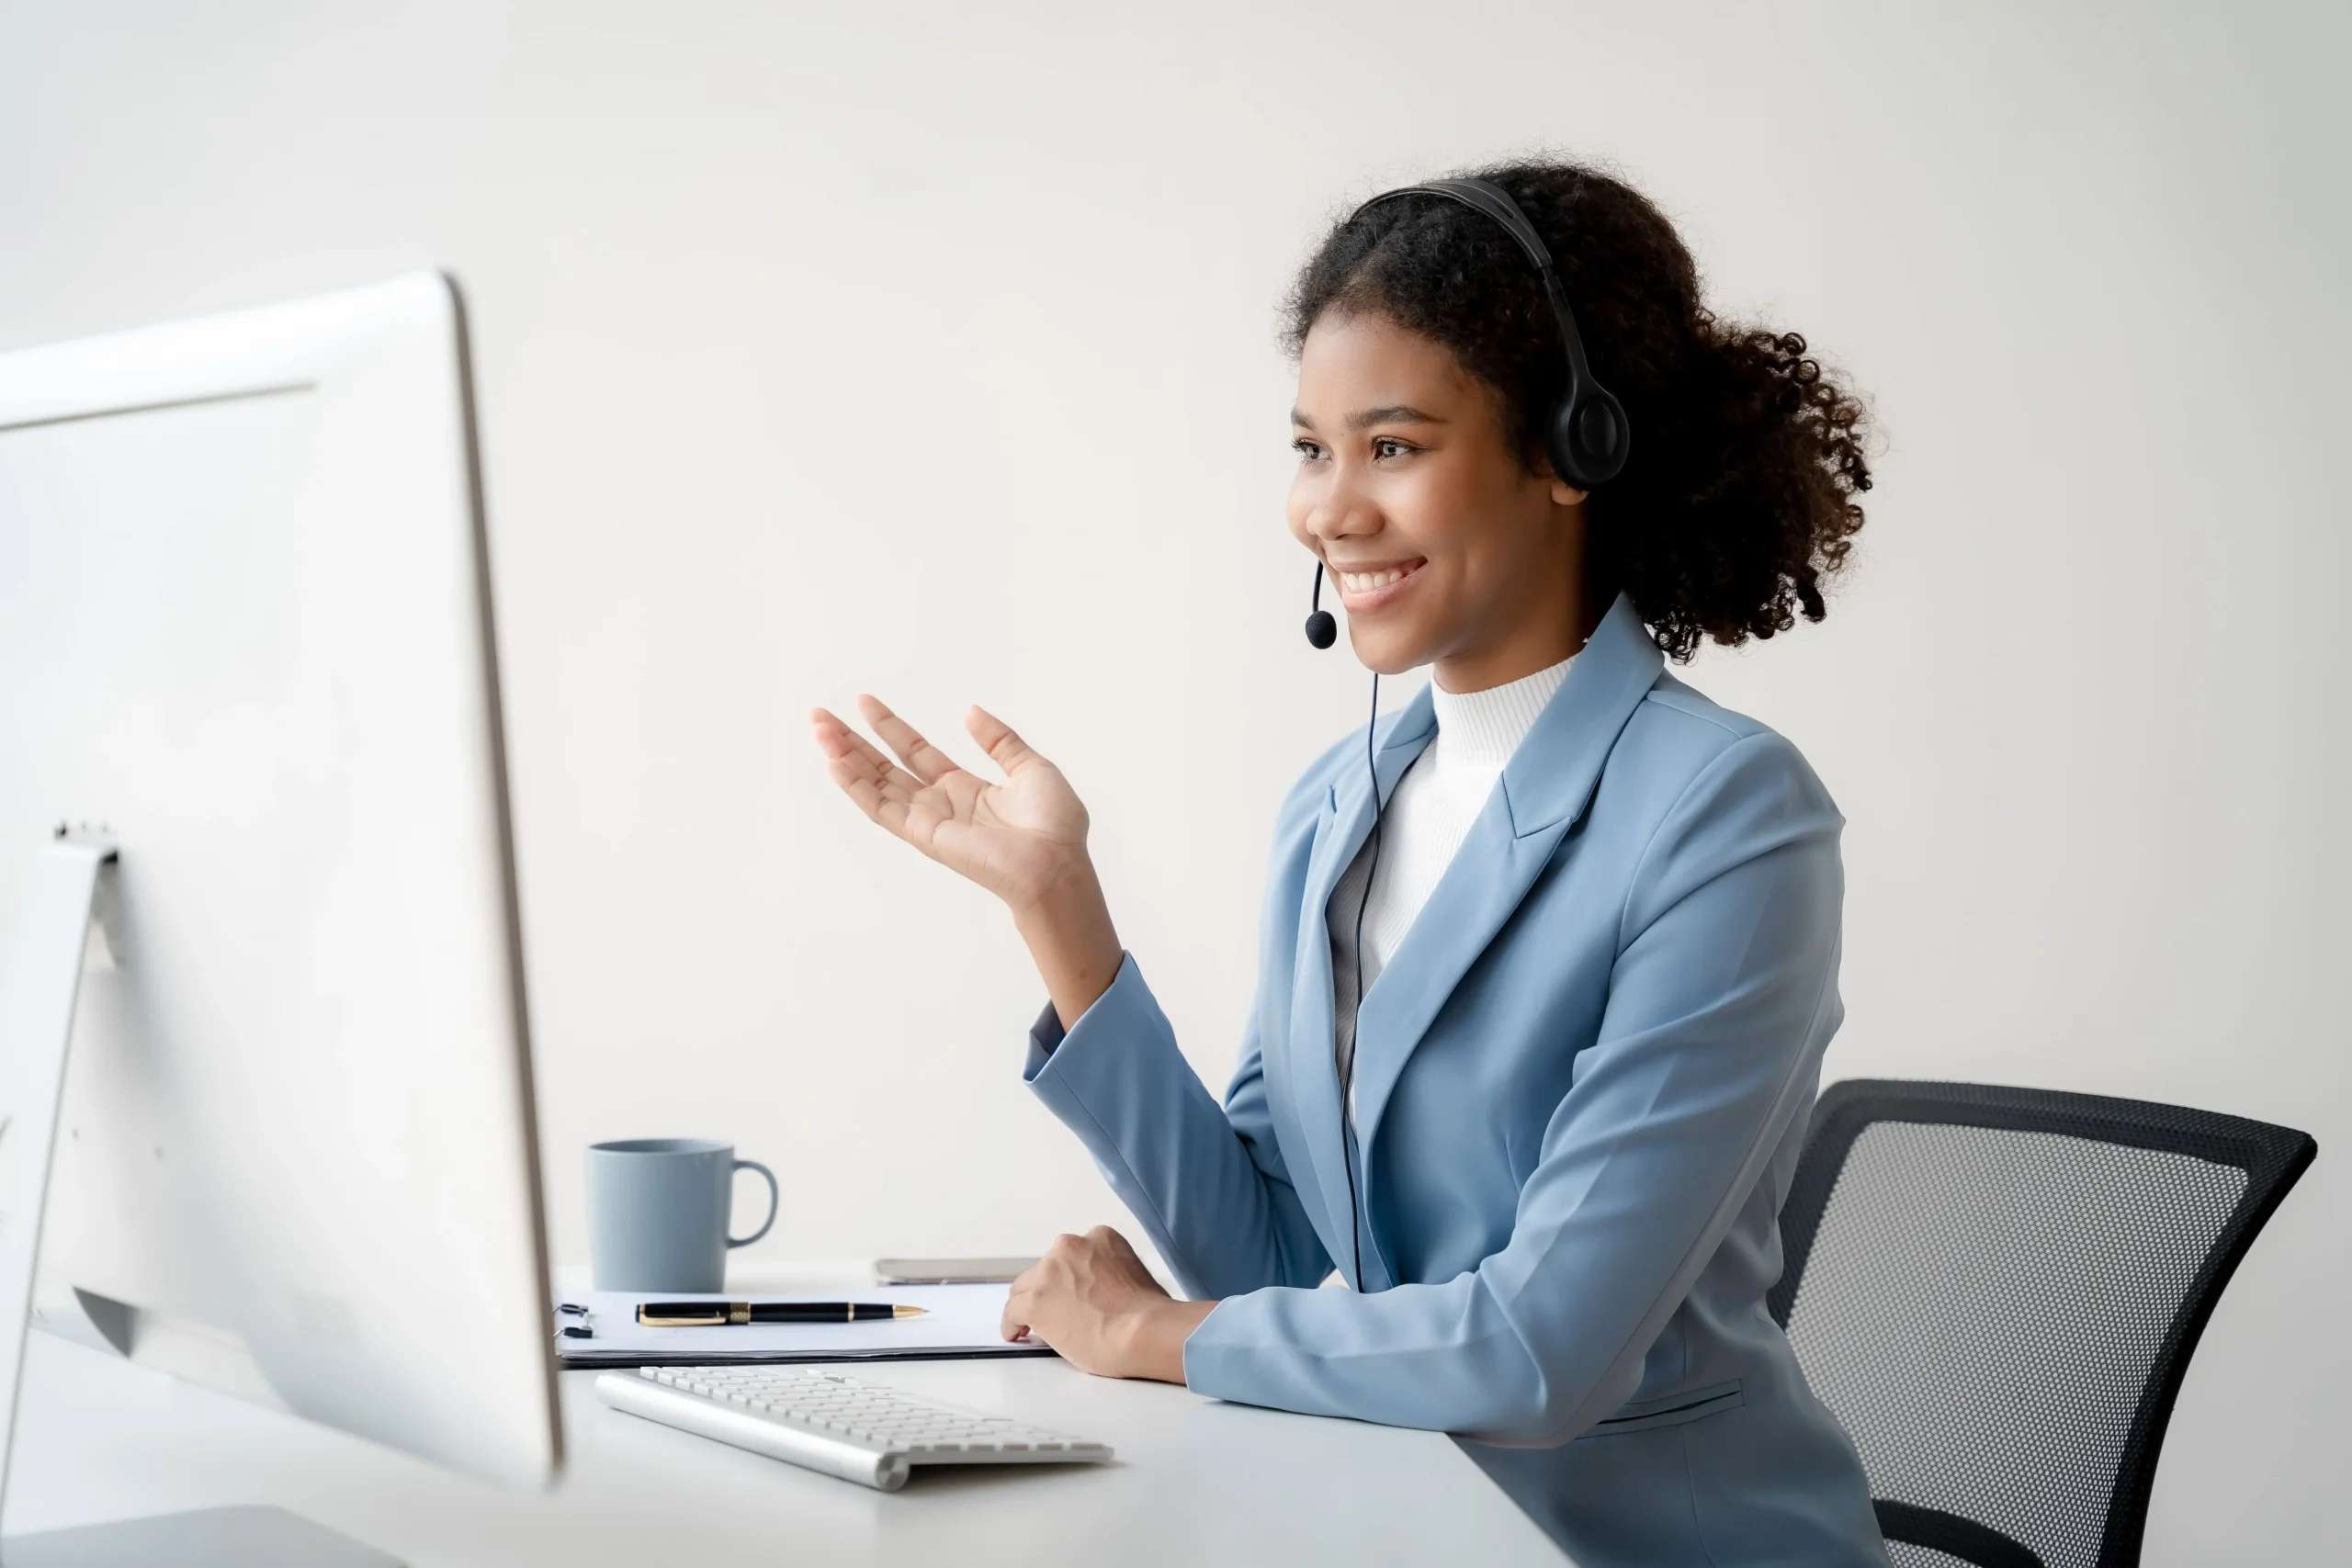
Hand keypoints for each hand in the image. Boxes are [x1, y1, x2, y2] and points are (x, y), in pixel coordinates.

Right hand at [809, 696, 1122, 1026]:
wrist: (1056, 865)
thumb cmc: (1054, 826)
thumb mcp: (1031, 767)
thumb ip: (999, 740)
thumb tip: (970, 711)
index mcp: (964, 789)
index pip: (916, 753)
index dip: (889, 727)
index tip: (864, 702)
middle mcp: (939, 804)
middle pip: (884, 768)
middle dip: (852, 742)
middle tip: (820, 716)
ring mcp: (927, 820)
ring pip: (874, 785)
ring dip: (844, 758)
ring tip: (818, 730)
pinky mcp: (922, 834)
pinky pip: (880, 808)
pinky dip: (855, 787)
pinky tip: (834, 763)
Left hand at [999, 1226, 1217, 1382]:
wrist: (1144, 1331)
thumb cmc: (1151, 1312)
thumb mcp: (1136, 1274)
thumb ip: (1113, 1275)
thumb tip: (1107, 1296)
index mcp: (1100, 1238)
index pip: (1072, 1256)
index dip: (1069, 1278)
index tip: (1073, 1294)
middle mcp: (1070, 1247)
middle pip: (1045, 1270)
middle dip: (1049, 1290)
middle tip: (1059, 1314)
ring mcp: (1048, 1273)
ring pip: (1025, 1289)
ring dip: (1032, 1305)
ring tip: (1036, 1327)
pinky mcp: (1034, 1302)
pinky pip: (1012, 1312)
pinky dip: (1012, 1324)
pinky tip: (1017, 1334)